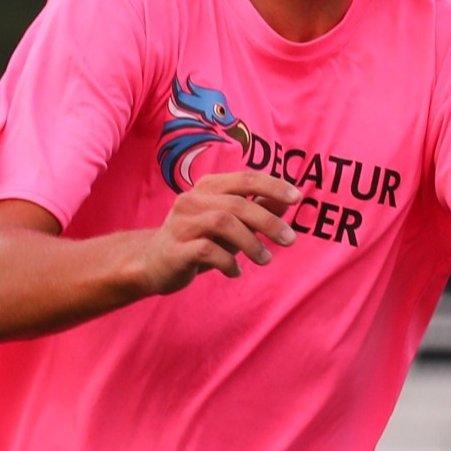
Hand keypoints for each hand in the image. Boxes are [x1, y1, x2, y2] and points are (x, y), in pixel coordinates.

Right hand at [138, 168, 299, 293]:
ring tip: (265, 259)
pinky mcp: (175, 250)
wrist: (154, 263)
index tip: (296, 197)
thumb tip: (289, 197)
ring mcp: (181, 224)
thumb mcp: (232, 222)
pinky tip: (235, 271)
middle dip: (268, 222)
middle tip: (289, 240)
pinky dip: (228, 263)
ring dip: (251, 243)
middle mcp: (192, 200)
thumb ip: (258, 208)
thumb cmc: (199, 239)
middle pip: (237, 204)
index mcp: (208, 187)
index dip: (272, 185)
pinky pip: (208, 252)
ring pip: (223, 223)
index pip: (245, 179)